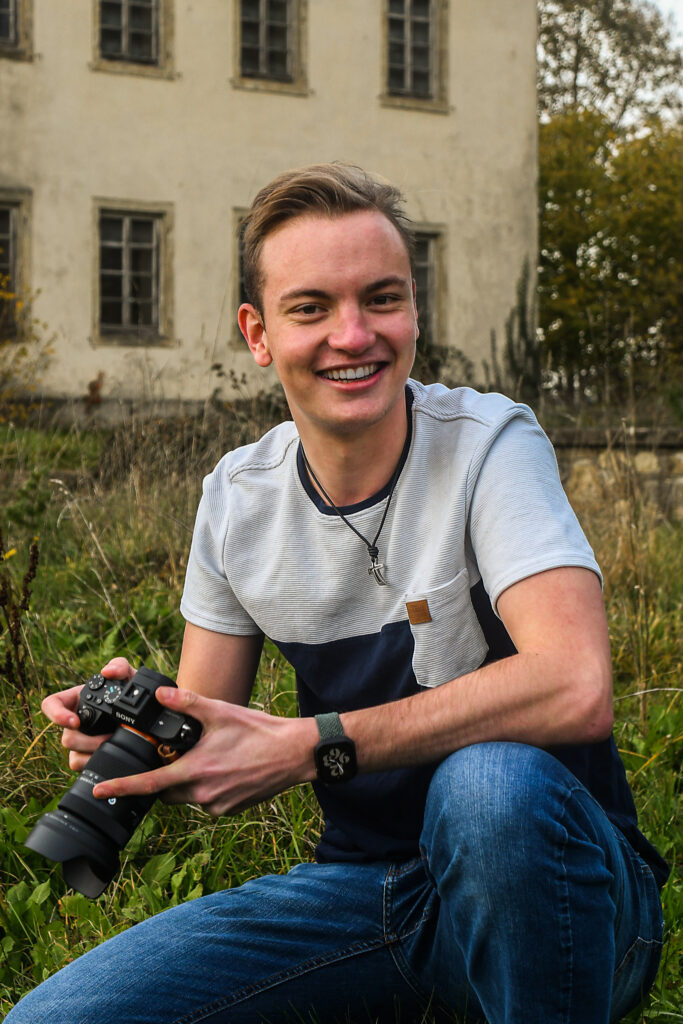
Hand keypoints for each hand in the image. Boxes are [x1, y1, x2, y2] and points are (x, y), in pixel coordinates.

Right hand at [42, 657, 135, 770]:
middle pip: (66, 738)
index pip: (51, 705)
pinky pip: (83, 767)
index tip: (75, 722)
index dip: (57, 714)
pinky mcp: (88, 758)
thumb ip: (120, 666)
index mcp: (76, 701)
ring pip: (73, 756)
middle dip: (87, 741)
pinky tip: (111, 757)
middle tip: (109, 738)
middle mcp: (74, 723)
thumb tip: (107, 672)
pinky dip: (96, 763)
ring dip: (94, 753)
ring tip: (115, 746)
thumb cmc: (130, 694)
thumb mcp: (129, 677)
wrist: (147, 719)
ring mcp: (80, 743)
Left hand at [92, 686, 317, 816]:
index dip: (121, 787)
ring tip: (203, 756)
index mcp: (195, 771)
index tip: (100, 790)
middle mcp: (203, 794)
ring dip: (185, 780)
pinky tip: (221, 767)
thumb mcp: (221, 711)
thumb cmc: (260, 732)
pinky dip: (204, 785)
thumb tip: (161, 694)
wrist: (295, 754)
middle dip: (159, 778)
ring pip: (186, 795)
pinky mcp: (230, 809)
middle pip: (165, 791)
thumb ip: (187, 703)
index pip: (148, 784)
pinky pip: (206, 800)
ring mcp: (217, 805)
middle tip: (165, 757)